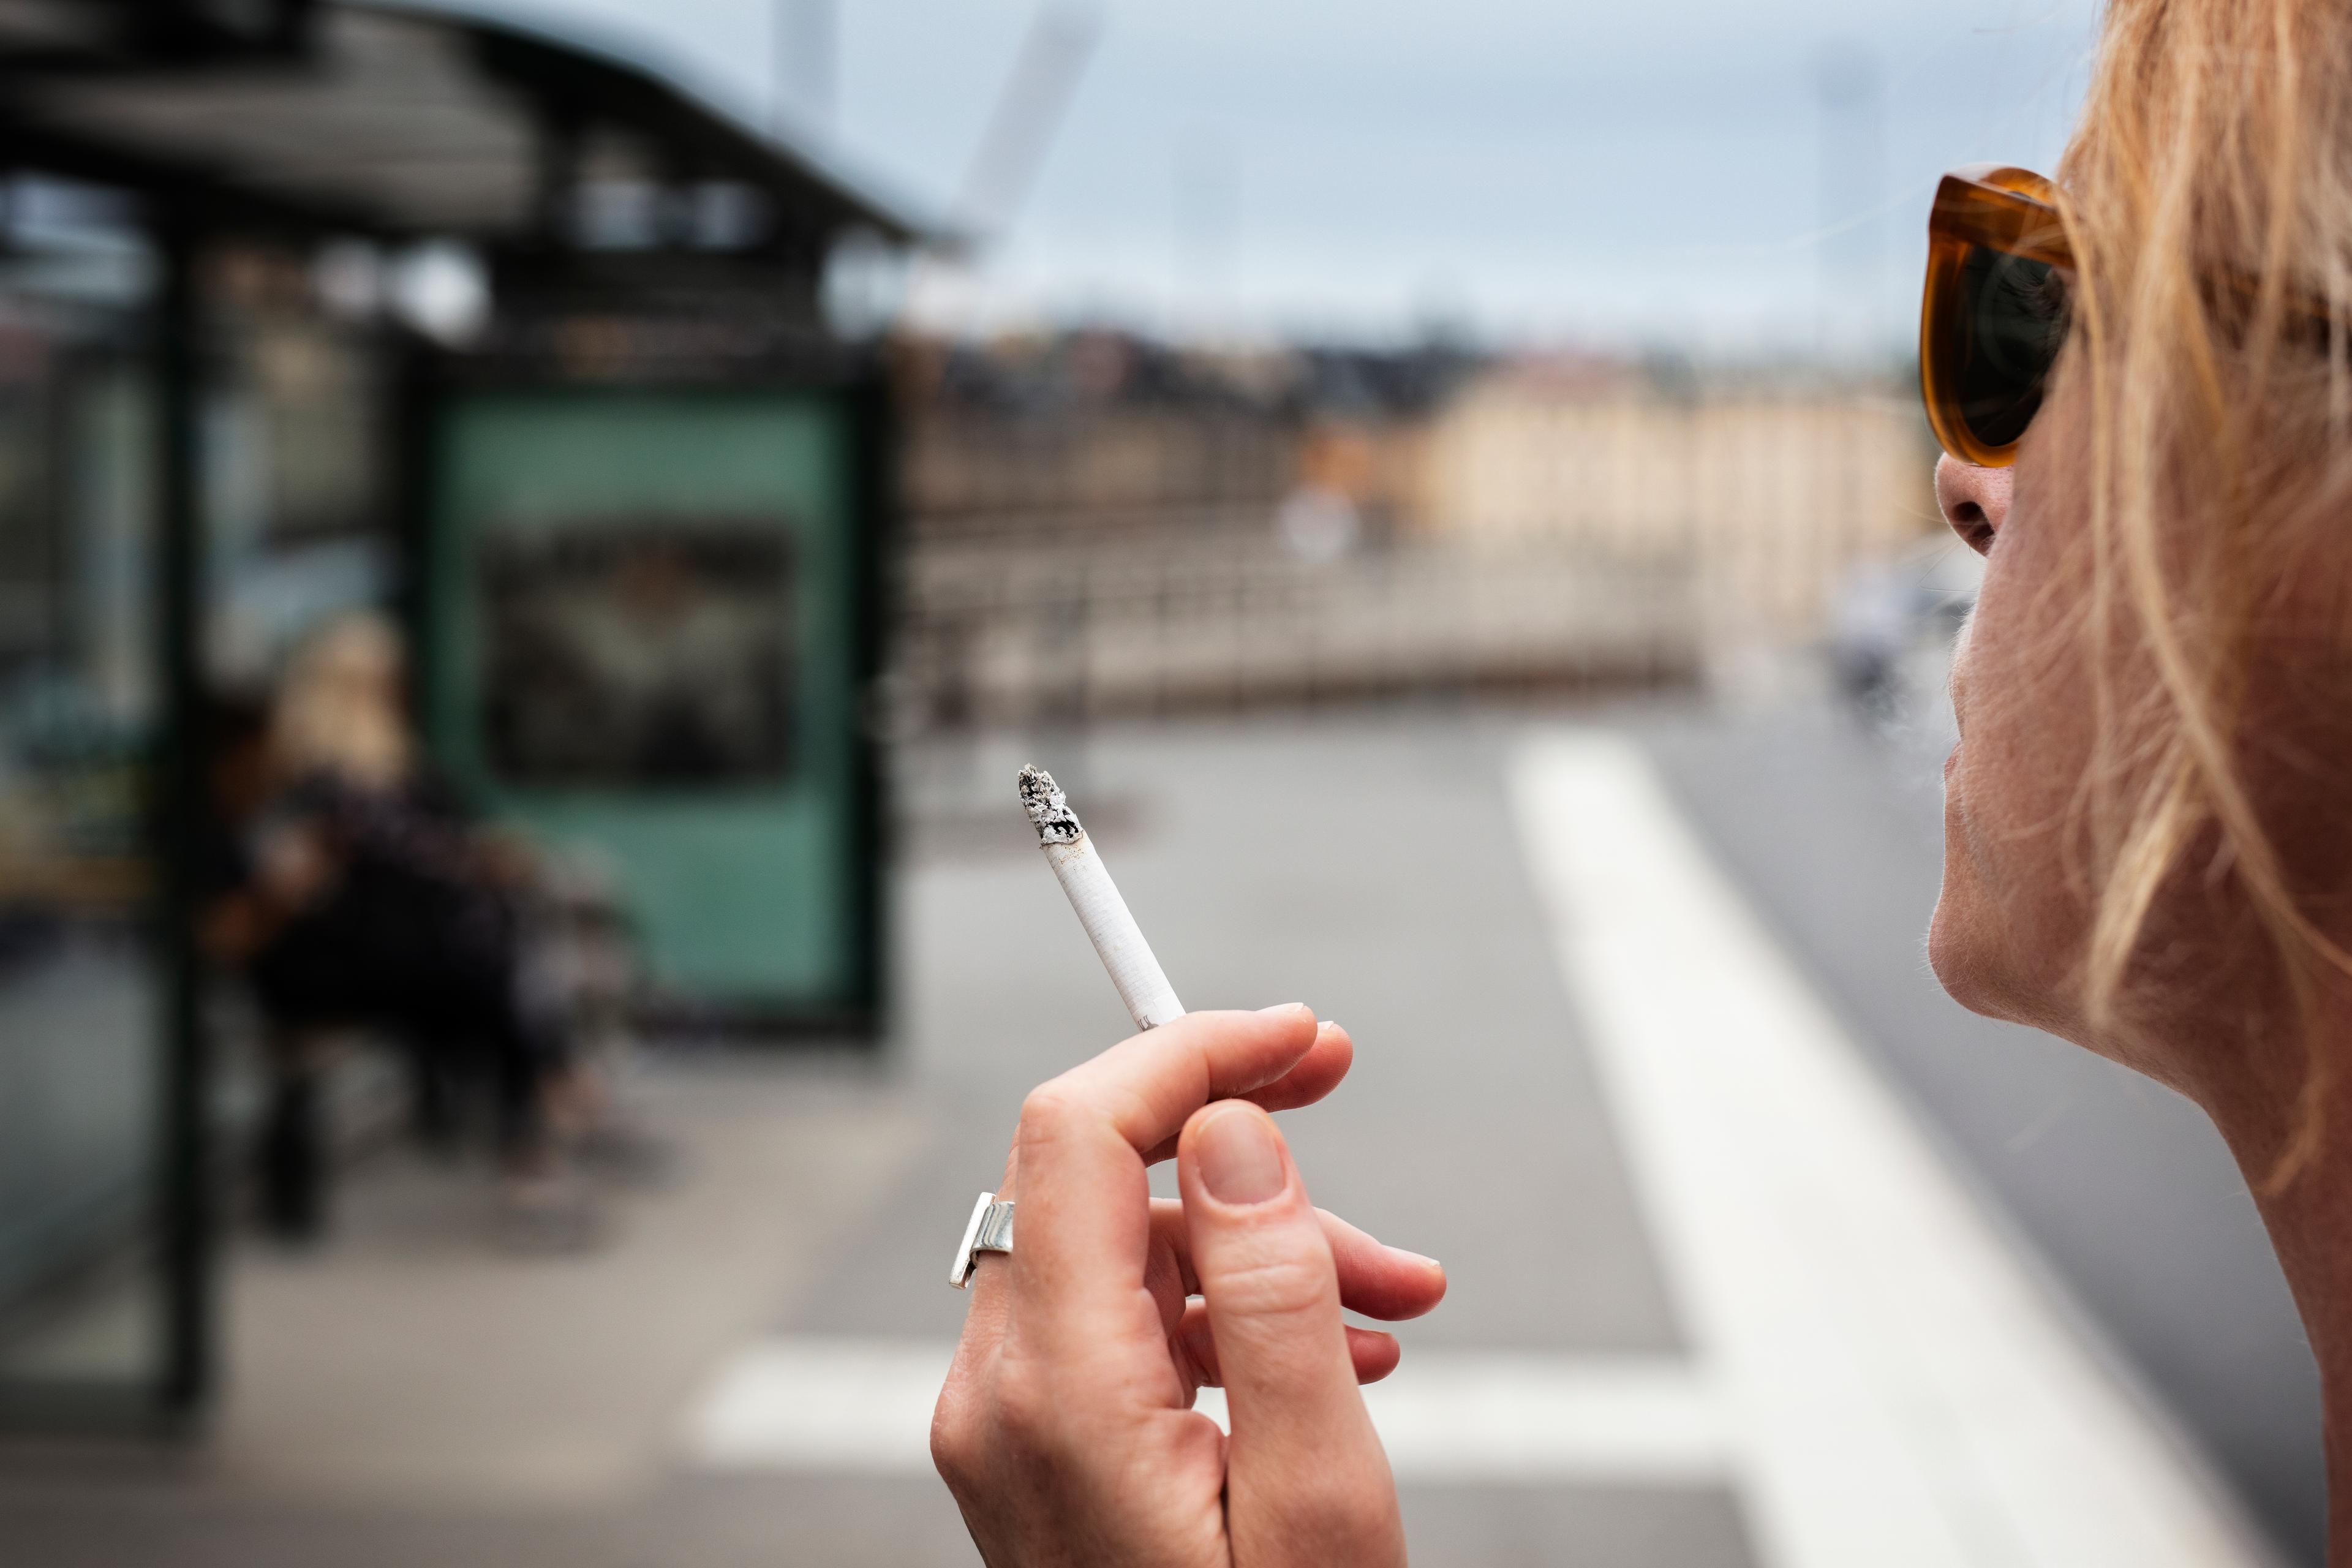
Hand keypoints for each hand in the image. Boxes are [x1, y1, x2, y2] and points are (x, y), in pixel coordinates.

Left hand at [932, 1005, 1445, 1566]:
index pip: (1078, 1136)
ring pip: (1123, 1248)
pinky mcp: (1031, 1447)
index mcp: (1057, 1399)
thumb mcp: (1319, 1496)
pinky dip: (1224, 1312)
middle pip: (1093, 1174)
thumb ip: (1275, 1301)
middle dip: (1234, 1131)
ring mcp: (1004, 1427)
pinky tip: (1334, 1353)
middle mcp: (997, 1400)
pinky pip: (1120, 1322)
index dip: (1188, 1055)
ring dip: (1258, 1243)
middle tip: (1333, 1079)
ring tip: (1394, 1296)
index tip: (1299, 1036)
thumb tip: (1230, 1127)